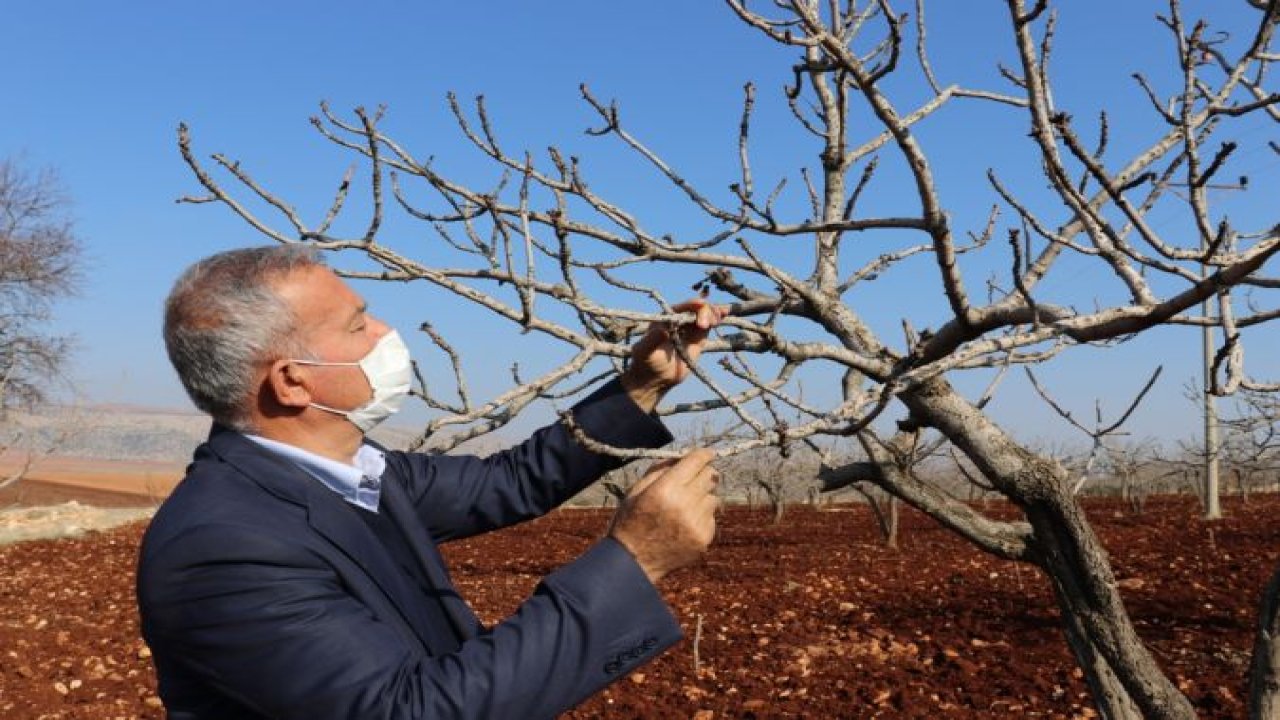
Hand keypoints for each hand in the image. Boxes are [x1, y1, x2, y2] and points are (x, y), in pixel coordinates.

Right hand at [609, 448, 719, 584]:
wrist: (633, 561)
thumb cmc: (632, 520)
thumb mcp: (637, 489)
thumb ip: (660, 469)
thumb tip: (683, 456)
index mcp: (665, 489)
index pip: (695, 462)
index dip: (704, 454)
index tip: (707, 453)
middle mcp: (684, 505)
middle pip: (711, 476)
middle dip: (704, 473)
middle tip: (695, 478)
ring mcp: (696, 524)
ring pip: (713, 498)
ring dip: (702, 497)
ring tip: (683, 508)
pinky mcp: (703, 539)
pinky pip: (711, 518)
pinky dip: (701, 517)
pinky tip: (683, 525)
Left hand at [621, 299, 728, 411]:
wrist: (655, 378)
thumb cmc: (645, 363)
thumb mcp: (645, 351)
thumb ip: (652, 340)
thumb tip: (664, 331)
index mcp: (666, 317)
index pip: (683, 307)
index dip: (694, 305)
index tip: (701, 309)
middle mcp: (679, 319)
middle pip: (697, 308)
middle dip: (705, 312)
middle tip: (704, 325)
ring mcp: (689, 329)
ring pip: (706, 314)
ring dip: (713, 314)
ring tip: (715, 321)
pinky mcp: (698, 339)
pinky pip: (709, 325)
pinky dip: (717, 318)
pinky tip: (726, 312)